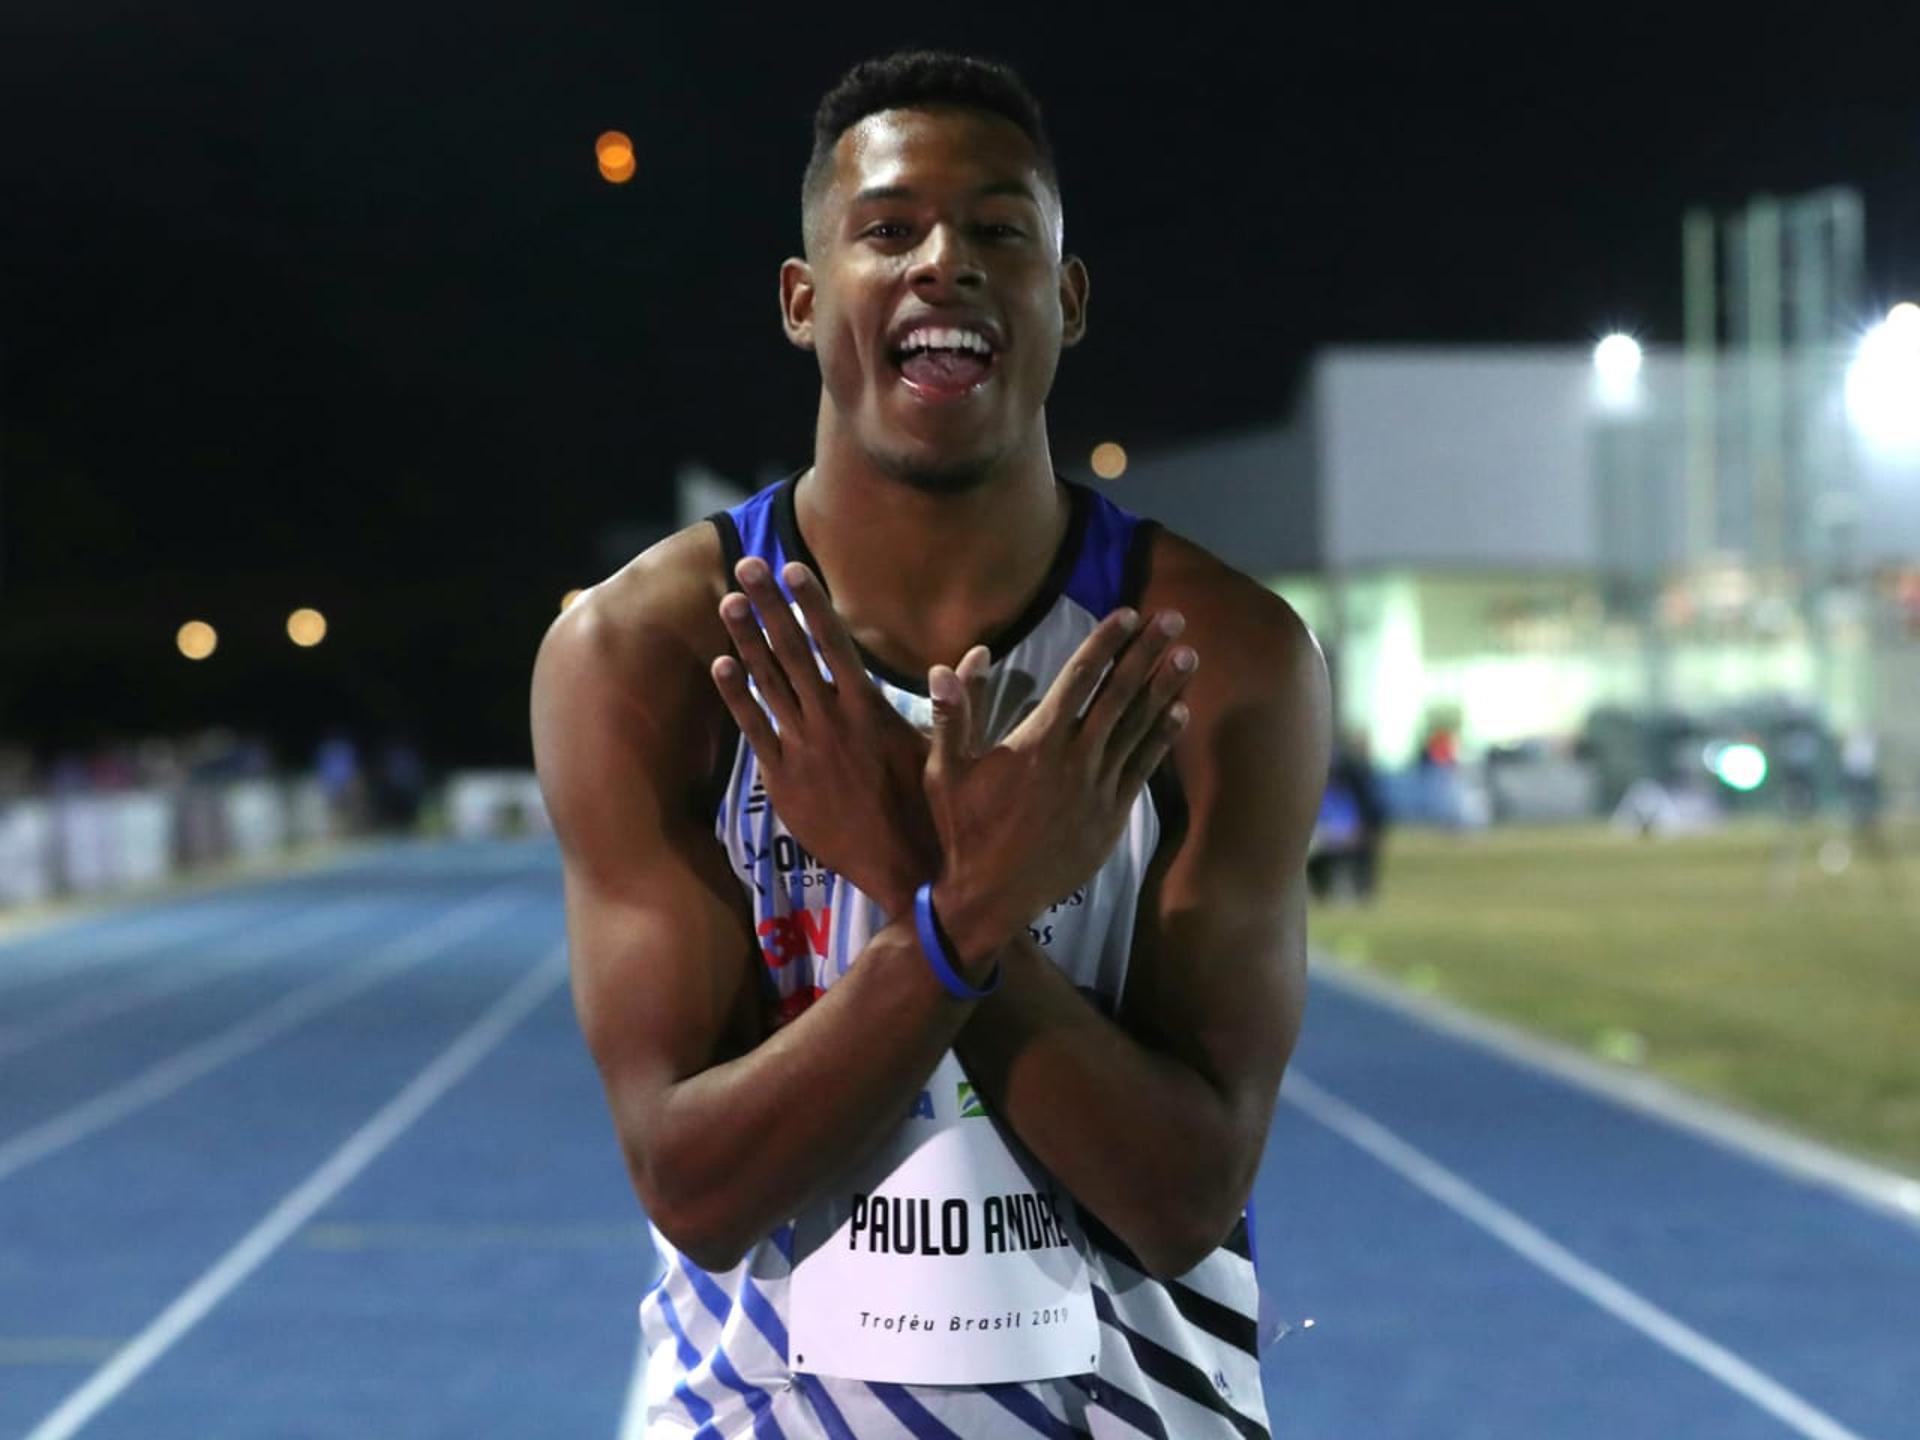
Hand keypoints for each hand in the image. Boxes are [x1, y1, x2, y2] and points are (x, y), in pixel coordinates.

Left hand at [710, 558, 938, 914]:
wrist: (900, 869)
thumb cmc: (928, 808)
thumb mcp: (947, 749)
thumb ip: (959, 697)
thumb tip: (979, 652)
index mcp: (868, 708)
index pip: (834, 641)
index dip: (811, 601)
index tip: (792, 566)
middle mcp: (831, 721)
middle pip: (792, 651)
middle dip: (769, 606)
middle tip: (746, 566)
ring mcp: (802, 748)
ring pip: (767, 684)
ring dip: (746, 641)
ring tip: (728, 603)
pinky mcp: (783, 779)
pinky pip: (753, 729)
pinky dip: (737, 697)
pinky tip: (721, 666)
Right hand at [923, 608, 1196, 970]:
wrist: (991, 896)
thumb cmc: (965, 830)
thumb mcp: (945, 771)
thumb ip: (954, 714)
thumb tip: (954, 662)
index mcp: (1038, 741)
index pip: (1080, 677)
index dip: (1106, 642)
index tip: (1129, 614)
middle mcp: (1075, 758)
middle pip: (1119, 693)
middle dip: (1148, 652)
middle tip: (1174, 619)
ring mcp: (1098, 787)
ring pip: (1139, 727)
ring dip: (1165, 688)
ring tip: (1188, 655)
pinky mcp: (1112, 814)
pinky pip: (1143, 767)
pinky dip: (1162, 737)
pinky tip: (1179, 712)